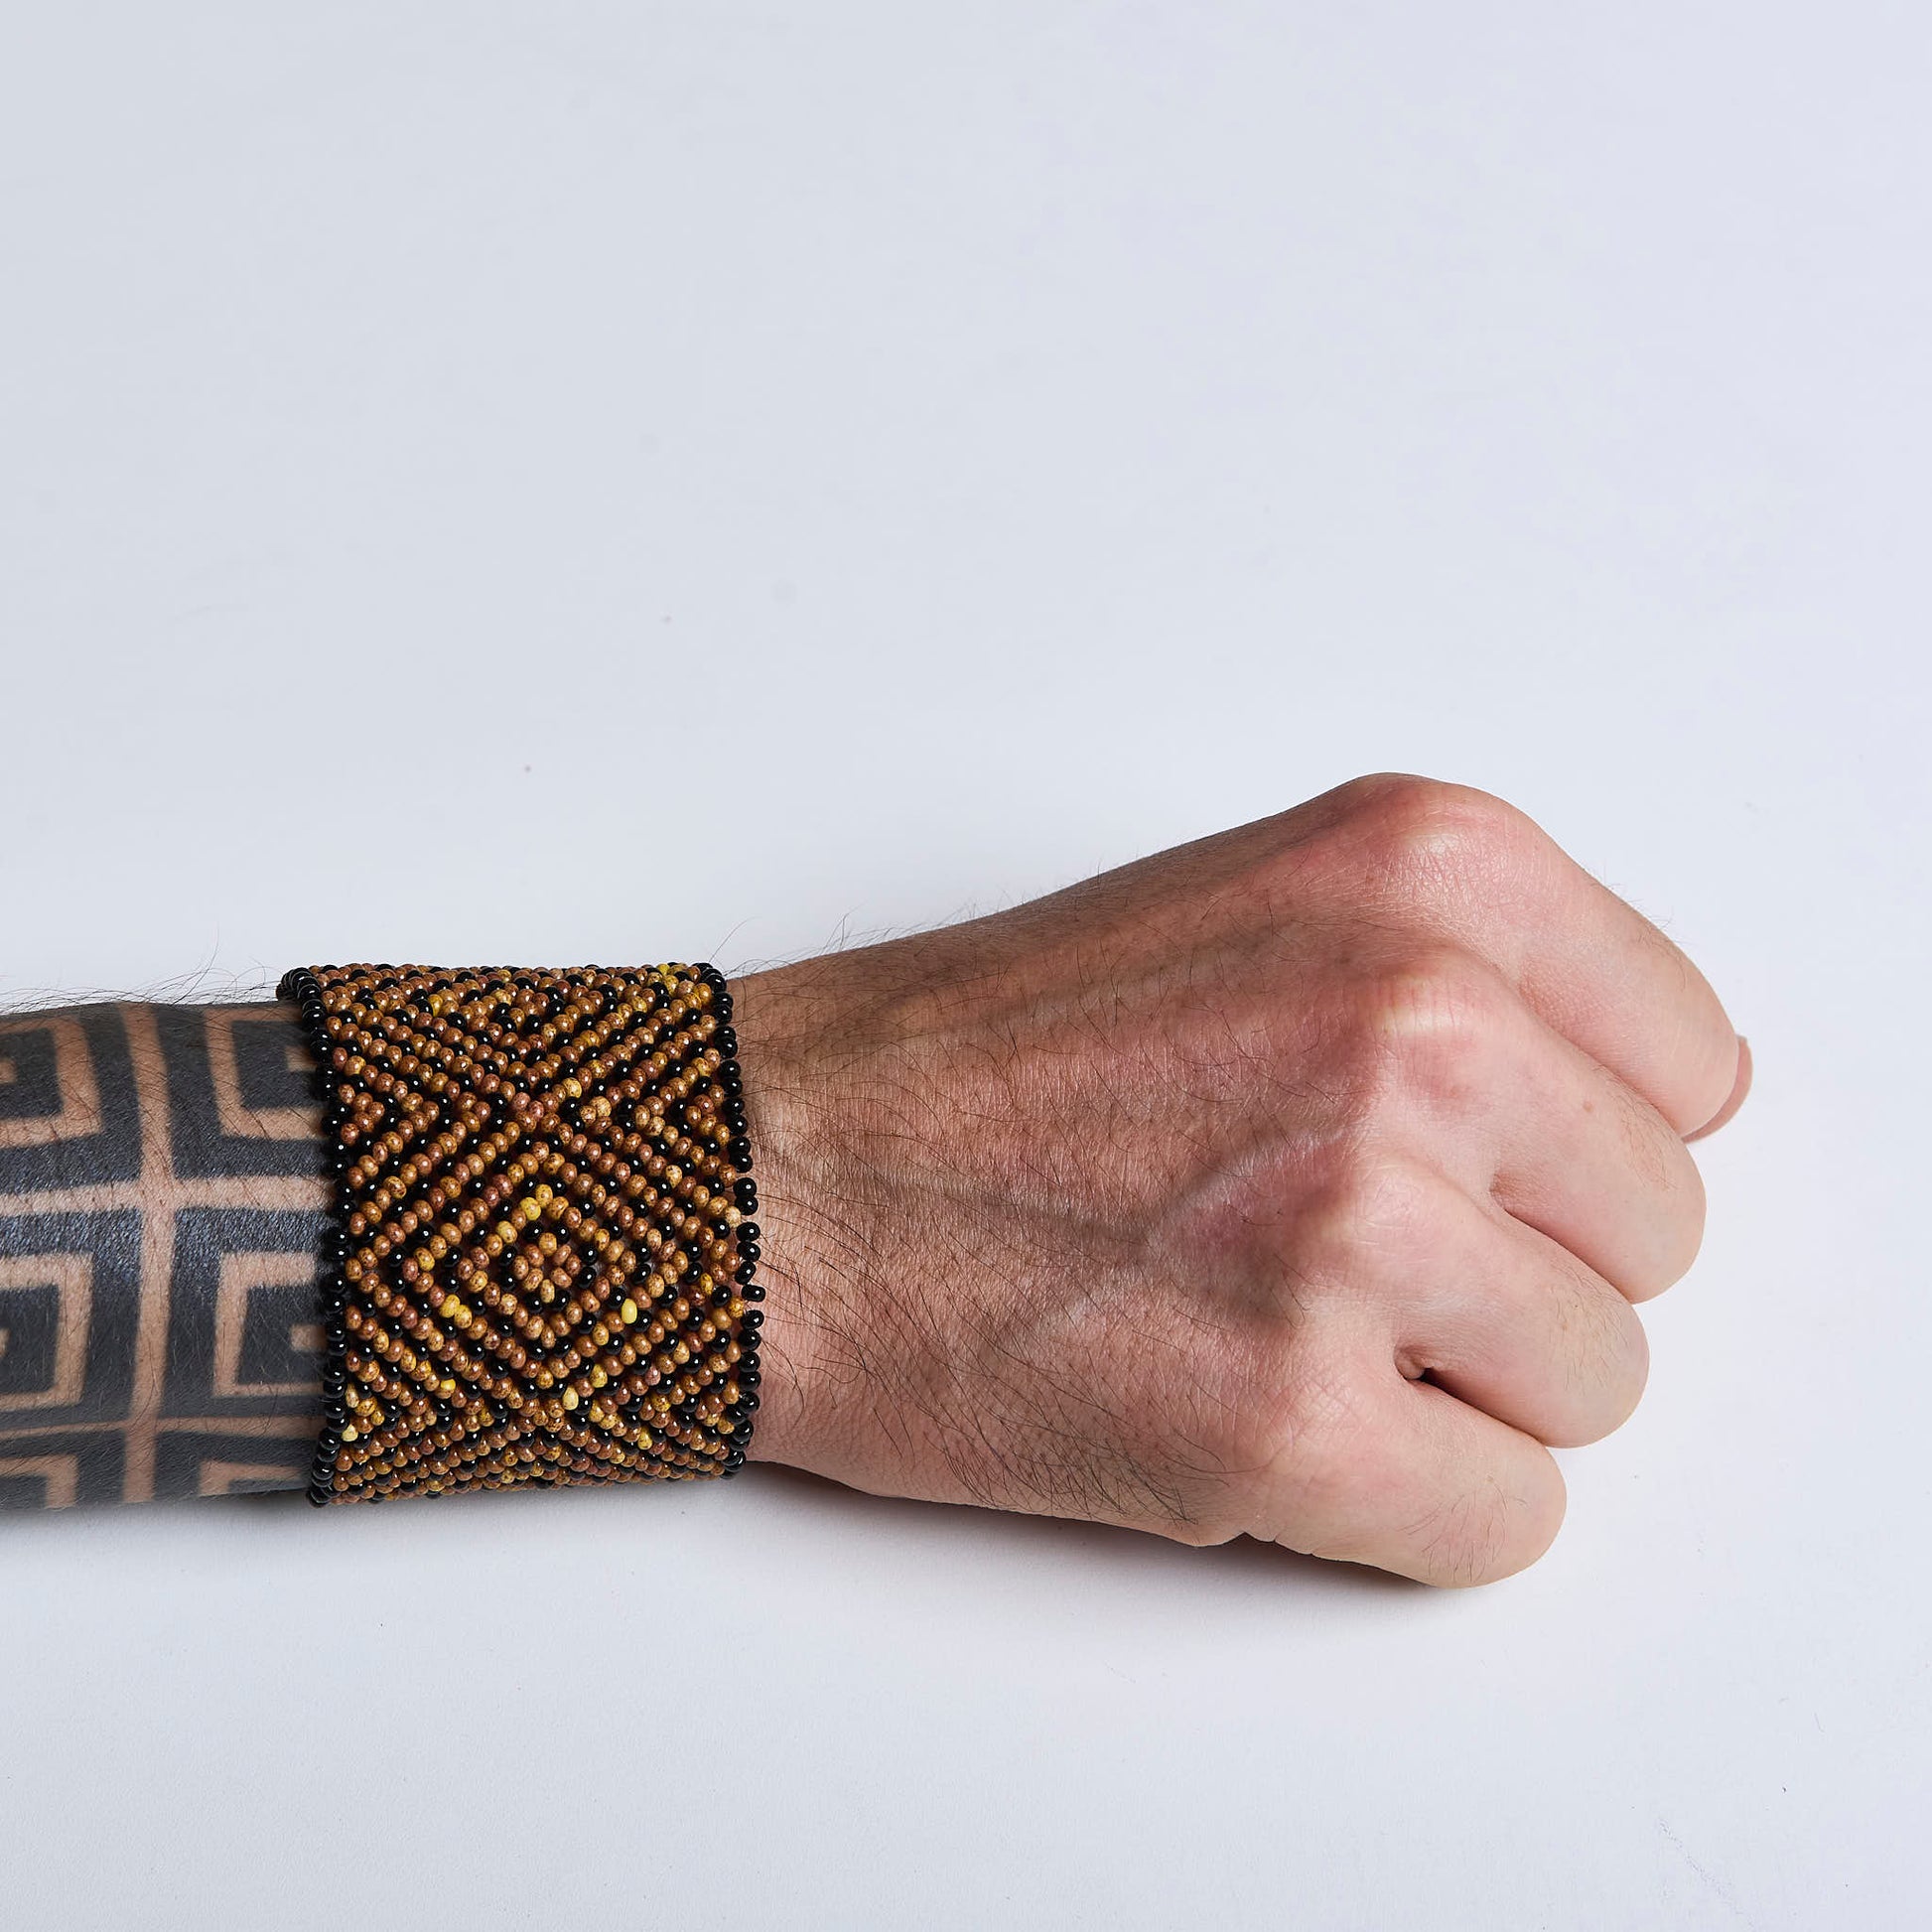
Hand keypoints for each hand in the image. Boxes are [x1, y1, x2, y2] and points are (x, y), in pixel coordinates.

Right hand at [732, 775, 1748, 1585]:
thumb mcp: (1261, 905)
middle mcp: (1417, 1024)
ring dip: (1452, 1386)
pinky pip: (1504, 1521)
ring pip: (1593, 1386)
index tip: (1464, 1160)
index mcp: (1430, 872)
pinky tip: (1262, 1417)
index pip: (1690, 1067)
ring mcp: (1359, 1223)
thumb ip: (1483, 972)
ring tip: (1273, 1320)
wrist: (778, 1171)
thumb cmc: (983, 1056)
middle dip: (1514, 1267)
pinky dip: (1404, 1504)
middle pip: (1652, 1236)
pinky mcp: (1292, 1415)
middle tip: (1332, 1248)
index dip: (1572, 1141)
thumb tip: (1680, 1097)